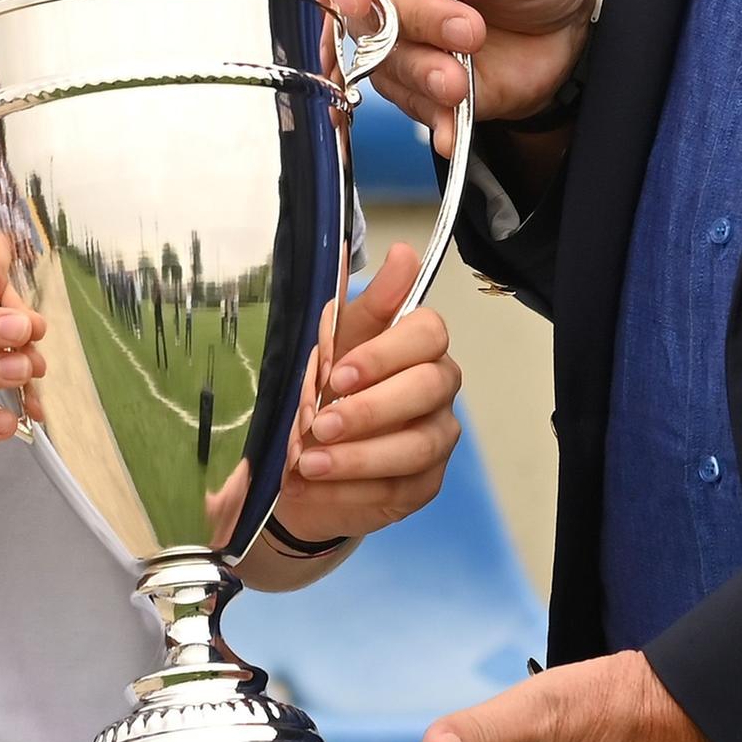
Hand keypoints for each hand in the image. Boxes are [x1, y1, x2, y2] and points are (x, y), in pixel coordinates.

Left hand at [265, 243, 461, 550]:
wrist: (303, 461)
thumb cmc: (324, 390)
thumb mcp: (332, 343)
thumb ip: (365, 301)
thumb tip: (403, 252)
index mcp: (417, 345)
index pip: (428, 333)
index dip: (385, 353)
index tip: (337, 374)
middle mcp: (438, 388)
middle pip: (428, 388)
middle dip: (371, 409)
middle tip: (319, 424)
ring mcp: (437, 438)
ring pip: (417, 446)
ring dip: (358, 456)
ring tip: (308, 463)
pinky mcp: (425, 485)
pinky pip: (399, 489)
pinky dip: (352, 490)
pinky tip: (315, 486)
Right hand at [299, 0, 599, 143]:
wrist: (570, 25)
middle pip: (361, 9)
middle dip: (412, 23)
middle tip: (469, 30)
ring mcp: (397, 36)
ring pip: (380, 61)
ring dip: (421, 74)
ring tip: (461, 82)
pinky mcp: (417, 82)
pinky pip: (412, 105)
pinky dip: (433, 118)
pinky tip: (452, 130)